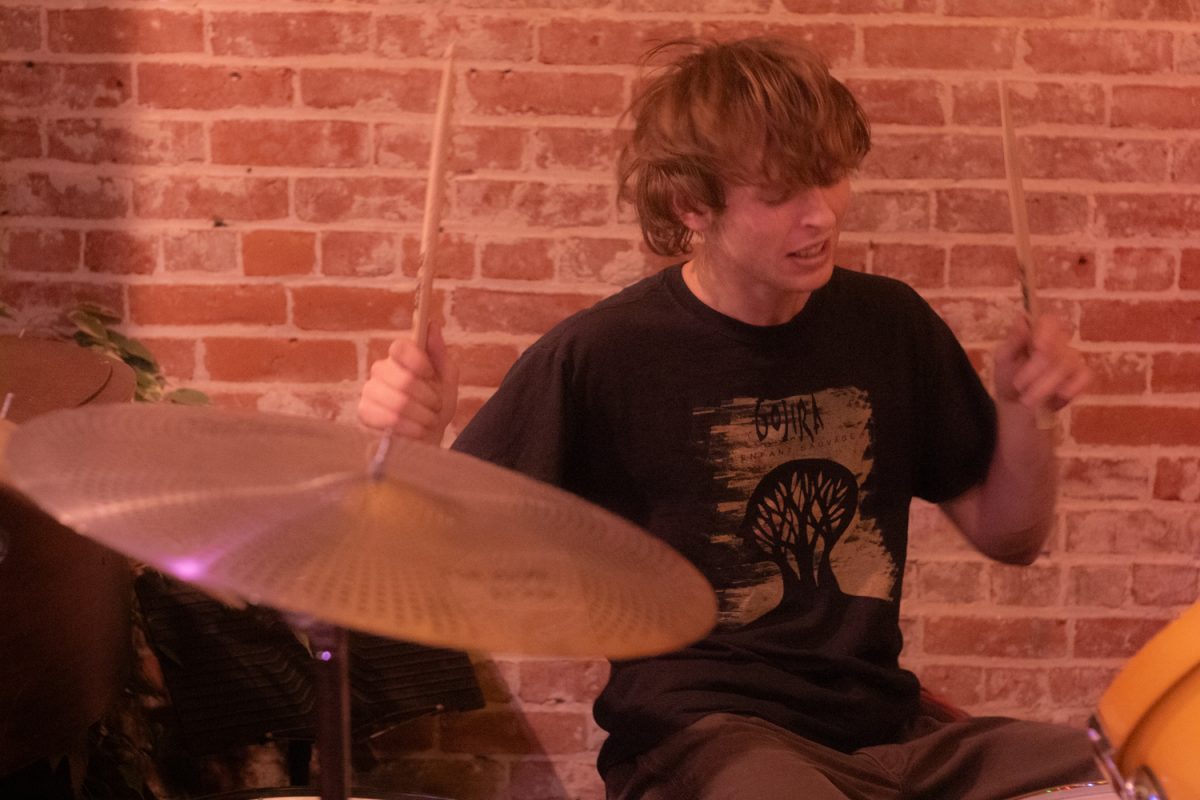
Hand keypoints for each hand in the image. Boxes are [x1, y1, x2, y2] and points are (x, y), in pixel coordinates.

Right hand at [358, 322, 458, 443]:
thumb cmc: (436, 405)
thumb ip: (439, 353)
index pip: (399, 347)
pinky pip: (387, 419)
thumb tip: (432, 324)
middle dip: (427, 397)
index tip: (431, 375)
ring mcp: (370, 391)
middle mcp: (380, 370)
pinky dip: (409, 428)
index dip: (417, 361)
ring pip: (397, 402)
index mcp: (400, 357)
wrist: (428, 436)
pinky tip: (417, 430)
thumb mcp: (446, 378)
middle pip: (401, 378)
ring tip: (429, 420)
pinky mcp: (364, 413)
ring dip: (422, 415)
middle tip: (436, 405)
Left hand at [993, 315, 1090, 412]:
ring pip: (1068, 364)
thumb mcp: (1003, 360)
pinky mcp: (1082, 376)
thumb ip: (1012, 342)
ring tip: (1026, 400)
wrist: (1017, 406)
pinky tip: (1057, 398)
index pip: (1049, 321)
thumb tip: (1021, 320)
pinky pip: (1084, 376)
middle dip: (1035, 369)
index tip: (1037, 346)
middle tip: (1018, 386)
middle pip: (1057, 347)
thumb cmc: (1009, 378)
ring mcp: (1072, 358)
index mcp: (1037, 333)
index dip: (1046, 332)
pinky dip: (1072, 388)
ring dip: (1045, 385)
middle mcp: (1058, 342)